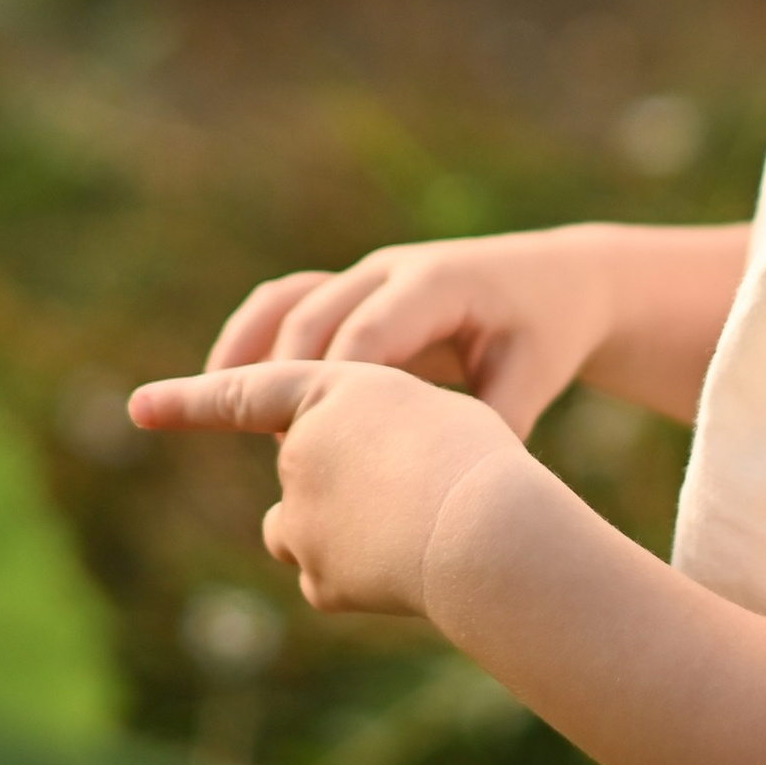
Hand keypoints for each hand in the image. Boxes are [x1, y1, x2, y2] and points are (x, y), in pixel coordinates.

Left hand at [127, 352, 529, 616]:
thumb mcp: (426, 414)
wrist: (490, 530)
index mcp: (329, 391)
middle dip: (341, 484)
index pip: (245, 393)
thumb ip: (367, 434)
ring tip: (411, 532)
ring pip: (304, 530)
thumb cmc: (477, 462)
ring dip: (340, 533)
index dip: (188, 401)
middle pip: (301, 471)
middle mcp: (299, 452)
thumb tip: (340, 491)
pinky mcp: (318, 578)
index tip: (137, 408)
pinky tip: (406, 572)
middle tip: (415, 490)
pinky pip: (330, 578)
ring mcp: (301, 519)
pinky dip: (361, 577)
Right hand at [196, 227, 621, 439]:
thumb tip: (448, 493)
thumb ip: (490, 425)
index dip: (334, 391)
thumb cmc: (546, 334)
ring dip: (247, 347)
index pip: (367, 333)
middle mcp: (392, 271)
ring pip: (288, 300)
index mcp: (437, 284)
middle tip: (274, 451)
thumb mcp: (532, 377)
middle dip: (287, 379)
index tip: (314, 448)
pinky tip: (225, 389)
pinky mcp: (354, 292)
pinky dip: (254, 339)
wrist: (557, 281)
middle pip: (316, 315)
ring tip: (207, 400)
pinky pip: (288, 304)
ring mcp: (368, 277)